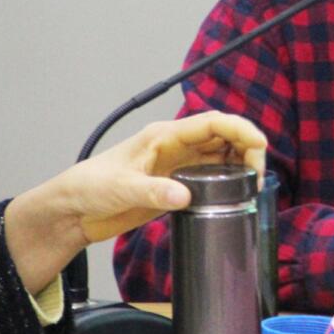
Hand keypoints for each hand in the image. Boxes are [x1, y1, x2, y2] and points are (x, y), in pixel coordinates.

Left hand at [5, 111, 266, 292]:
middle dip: (248, 148)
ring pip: (222, 154)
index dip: (240, 130)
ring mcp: (178, 164)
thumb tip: (185, 196)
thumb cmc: (90, 187)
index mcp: (164, 136)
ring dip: (241, 163)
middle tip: (259, 174)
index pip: (212, 123)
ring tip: (254, 184)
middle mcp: (176, 146)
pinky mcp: (177, 184)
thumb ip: (153, 192)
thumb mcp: (121, 189)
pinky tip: (236, 193)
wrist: (74, 210)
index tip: (260, 145)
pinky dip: (229, 180)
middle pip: (224, 136)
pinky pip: (212, 175)